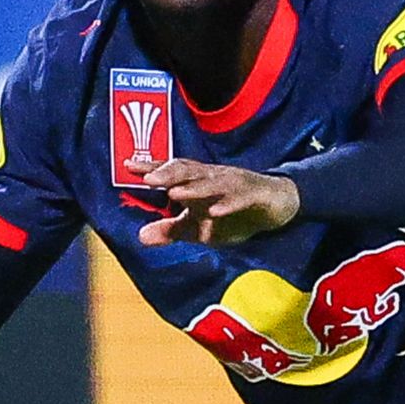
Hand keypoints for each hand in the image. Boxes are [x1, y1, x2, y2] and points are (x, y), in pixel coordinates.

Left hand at [136, 158, 299, 245]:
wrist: (277, 205)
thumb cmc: (234, 211)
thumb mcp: (200, 226)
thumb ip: (172, 230)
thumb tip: (140, 237)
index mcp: (198, 182)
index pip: (171, 172)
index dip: (151, 168)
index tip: (128, 165)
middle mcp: (214, 178)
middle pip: (189, 171)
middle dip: (168, 173)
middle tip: (148, 178)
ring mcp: (235, 184)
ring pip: (213, 184)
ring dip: (194, 189)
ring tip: (174, 194)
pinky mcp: (255, 194)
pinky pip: (240, 199)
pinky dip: (228, 204)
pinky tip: (215, 212)